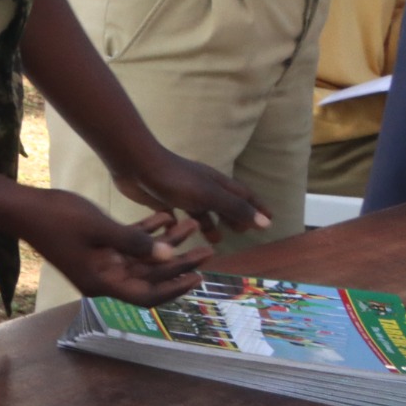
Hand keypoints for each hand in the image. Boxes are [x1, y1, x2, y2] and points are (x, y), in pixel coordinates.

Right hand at [19, 187, 214, 306]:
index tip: (197, 277)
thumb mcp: (99, 228)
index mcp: (103, 282)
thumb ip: (134, 242)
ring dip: (166, 243)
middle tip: (207, 250)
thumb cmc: (57, 219)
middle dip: (178, 261)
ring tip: (191, 227)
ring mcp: (100, 262)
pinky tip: (165, 218)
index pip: (146, 295)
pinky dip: (146, 233)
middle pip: (150, 275)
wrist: (22, 207)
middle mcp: (104, 276)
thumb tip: (168, 255)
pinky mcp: (97, 246)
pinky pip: (128, 243)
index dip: (174, 289)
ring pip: (142, 257)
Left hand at [113, 150, 268, 242]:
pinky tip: (180, 235)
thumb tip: (266, 222)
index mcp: (216, 183)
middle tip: (241, 233)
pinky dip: (180, 225)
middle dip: (234, 217)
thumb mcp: (210, 195)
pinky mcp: (160, 198)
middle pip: (223, 203)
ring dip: (209, 224)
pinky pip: (175, 214)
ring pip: (200, 211)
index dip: (257, 208)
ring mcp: (180, 192)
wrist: (135, 165)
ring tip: (215, 241)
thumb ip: (235, 208)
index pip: (243, 196)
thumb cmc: (176, 179)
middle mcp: (200, 186)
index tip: (270, 220)